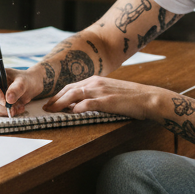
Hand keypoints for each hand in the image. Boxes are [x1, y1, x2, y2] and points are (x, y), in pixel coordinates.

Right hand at [0, 64, 42, 116]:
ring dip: (4, 111)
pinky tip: (15, 110)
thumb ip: (17, 88)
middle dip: (1, 106)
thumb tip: (8, 99)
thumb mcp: (24, 82)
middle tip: (14, 108)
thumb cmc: (25, 80)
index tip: (6, 100)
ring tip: (17, 108)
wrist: (28, 86)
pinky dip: (4, 113)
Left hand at [41, 76, 164, 119]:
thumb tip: (78, 106)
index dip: (59, 95)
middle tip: (46, 108)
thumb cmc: (130, 98)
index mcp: (96, 80)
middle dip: (55, 99)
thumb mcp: (109, 93)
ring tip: (52, 111)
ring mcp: (101, 91)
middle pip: (69, 89)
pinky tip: (71, 113)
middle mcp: (96, 83)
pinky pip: (88, 103)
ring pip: (74, 95)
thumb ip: (94, 97)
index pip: (71, 86)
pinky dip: (78, 108)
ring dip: (61, 103)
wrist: (148, 98)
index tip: (50, 102)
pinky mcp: (107, 101)